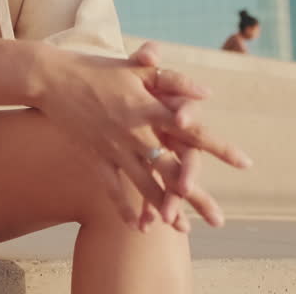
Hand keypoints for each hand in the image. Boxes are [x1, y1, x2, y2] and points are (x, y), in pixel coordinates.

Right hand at [32, 44, 248, 231]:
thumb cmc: (96, 68)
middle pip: (172, 170)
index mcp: (149, 109)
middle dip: (196, 197)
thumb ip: (171, 79)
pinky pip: (112, 187)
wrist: (50, 78)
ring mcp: (114, 148)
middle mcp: (135, 133)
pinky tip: (138, 225)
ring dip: (164, 208)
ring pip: (144, 185)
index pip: (192, 132)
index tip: (244, 163)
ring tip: (183, 228)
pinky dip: (124, 206)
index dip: (218, 147)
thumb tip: (206, 92)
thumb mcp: (134, 68)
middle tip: (219, 220)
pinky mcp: (95, 156)